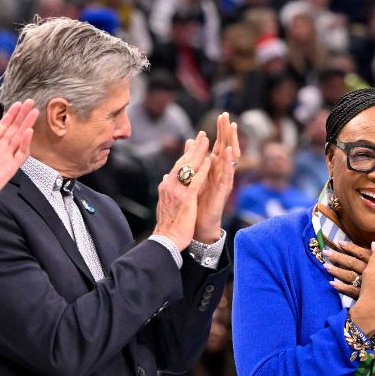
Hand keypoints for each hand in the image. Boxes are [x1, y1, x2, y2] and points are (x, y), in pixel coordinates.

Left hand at [0, 100, 37, 209]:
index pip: (3, 125)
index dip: (11, 115)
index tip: (18, 104)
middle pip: (14, 128)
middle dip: (22, 115)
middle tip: (30, 102)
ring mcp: (6, 157)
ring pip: (20, 137)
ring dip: (27, 124)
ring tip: (34, 112)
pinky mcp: (11, 167)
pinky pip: (22, 153)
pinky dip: (26, 143)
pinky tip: (28, 131)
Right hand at [152, 134, 212, 249]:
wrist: (166, 240)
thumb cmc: (168, 224)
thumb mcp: (165, 202)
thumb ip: (167, 188)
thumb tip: (166, 176)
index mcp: (166, 186)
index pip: (177, 166)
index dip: (187, 153)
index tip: (194, 143)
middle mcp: (169, 185)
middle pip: (183, 162)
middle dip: (193, 147)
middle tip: (202, 135)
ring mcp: (177, 191)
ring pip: (188, 167)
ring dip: (199, 152)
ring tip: (207, 141)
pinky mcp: (185, 199)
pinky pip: (195, 181)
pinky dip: (202, 169)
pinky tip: (209, 161)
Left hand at [193, 112, 240, 242]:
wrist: (199, 224)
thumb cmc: (198, 202)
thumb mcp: (195, 176)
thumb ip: (194, 159)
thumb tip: (190, 141)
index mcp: (213, 168)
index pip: (219, 145)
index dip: (221, 131)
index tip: (222, 115)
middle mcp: (221, 172)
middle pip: (226, 147)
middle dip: (227, 132)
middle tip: (227, 116)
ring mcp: (223, 181)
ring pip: (230, 158)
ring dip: (231, 142)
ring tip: (232, 128)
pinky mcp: (223, 191)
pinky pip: (227, 174)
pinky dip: (228, 162)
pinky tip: (228, 151)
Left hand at [322, 240, 372, 299]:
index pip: (363, 254)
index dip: (351, 248)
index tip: (340, 242)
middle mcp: (372, 273)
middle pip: (352, 263)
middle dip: (339, 257)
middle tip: (326, 252)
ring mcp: (368, 285)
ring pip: (350, 276)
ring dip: (337, 271)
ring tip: (326, 266)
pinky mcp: (365, 296)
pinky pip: (351, 291)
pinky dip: (342, 287)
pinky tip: (332, 284)